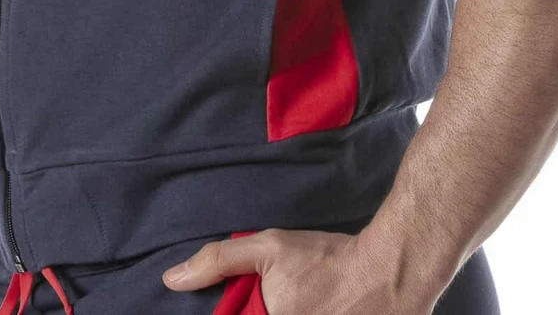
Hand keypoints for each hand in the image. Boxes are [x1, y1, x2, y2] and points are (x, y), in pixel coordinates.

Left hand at [161, 227, 439, 314]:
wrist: (387, 274)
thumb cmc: (325, 261)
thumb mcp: (269, 249)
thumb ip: (219, 263)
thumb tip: (171, 279)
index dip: (236, 313)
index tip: (249, 305)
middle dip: (261, 309)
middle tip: (289, 294)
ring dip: (288, 309)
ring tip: (304, 299)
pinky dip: (304, 314)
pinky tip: (312, 306)